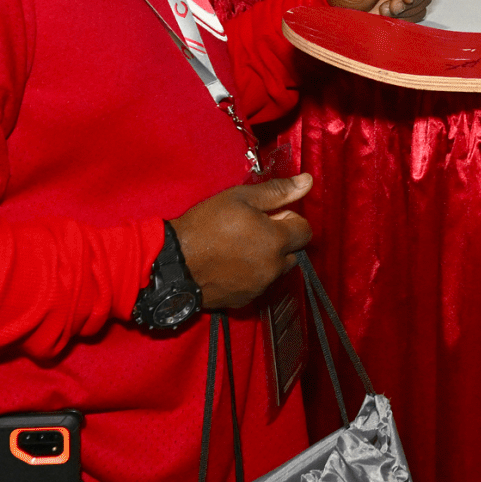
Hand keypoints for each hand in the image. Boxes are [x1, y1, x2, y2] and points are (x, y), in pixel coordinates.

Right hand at [170, 174, 313, 308]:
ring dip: (268, 258)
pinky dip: (252, 274)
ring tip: (240, 247)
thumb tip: (307, 181)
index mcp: (276, 241)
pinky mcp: (244, 300)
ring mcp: (259, 287)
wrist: (173, 263)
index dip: (290, 220)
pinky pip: (259, 285)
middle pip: (294, 252)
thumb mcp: (240, 198)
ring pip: (276, 270)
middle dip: (281, 241)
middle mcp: (273, 268)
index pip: (305, 231)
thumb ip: (277, 191)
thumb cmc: (205, 225)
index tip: (271, 216)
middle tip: (253, 230)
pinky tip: (230, 264)